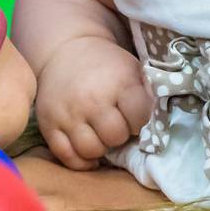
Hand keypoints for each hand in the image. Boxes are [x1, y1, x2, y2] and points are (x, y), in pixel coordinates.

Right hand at [35, 35, 152, 169]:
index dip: (140, 122)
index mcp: (118, 83)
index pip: (139, 118)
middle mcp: (91, 100)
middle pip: (115, 137)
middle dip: (120, 134)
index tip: (135, 117)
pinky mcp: (49, 125)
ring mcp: (68, 114)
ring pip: (90, 150)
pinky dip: (80, 161)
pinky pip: (66, 157)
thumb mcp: (132, 69)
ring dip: (100, 148)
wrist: (66, 50)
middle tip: (117, 126)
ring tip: (102, 135)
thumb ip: (148, 94)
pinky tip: (88, 152)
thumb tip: (160, 121)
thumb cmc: (106, 65)